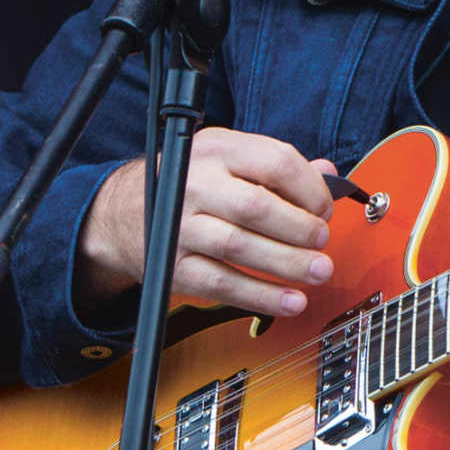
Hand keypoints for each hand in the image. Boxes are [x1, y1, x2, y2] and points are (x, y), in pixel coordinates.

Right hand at [76, 128, 337, 317]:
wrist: (121, 212)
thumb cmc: (189, 182)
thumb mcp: (227, 157)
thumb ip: (275, 165)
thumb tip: (328, 173)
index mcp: (217, 149)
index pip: (275, 162)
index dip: (310, 189)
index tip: (324, 209)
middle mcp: (195, 184)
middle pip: (256, 207)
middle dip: (299, 229)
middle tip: (322, 241)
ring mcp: (180, 227)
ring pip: (239, 247)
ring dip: (287, 264)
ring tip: (318, 271)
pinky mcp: (173, 266)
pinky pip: (222, 285)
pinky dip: (260, 296)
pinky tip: (290, 301)